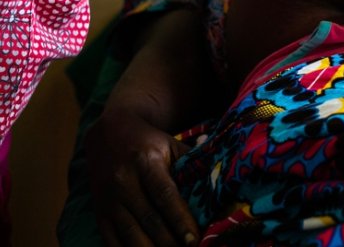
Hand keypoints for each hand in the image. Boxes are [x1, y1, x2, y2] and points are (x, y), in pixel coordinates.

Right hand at [84, 108, 198, 245]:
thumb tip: (220, 180)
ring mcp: (108, 200)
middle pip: (149, 219)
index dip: (180, 219)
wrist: (108, 133)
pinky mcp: (99, 214)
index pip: (165, 195)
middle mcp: (124, 182)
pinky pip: (112, 241)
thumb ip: (193, 162)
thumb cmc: (149, 142)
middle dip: (170, 241)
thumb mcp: (171, 144)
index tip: (194, 239)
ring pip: (130, 234)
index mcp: (146, 161)